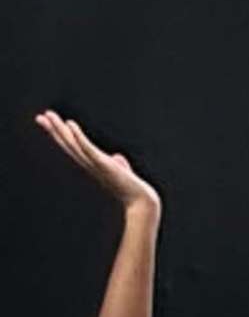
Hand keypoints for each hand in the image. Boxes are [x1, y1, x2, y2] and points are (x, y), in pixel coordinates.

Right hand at [35, 111, 157, 220]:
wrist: (141, 201)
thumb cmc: (132, 188)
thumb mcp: (123, 172)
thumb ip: (119, 164)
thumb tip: (118, 157)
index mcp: (92, 164)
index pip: (72, 147)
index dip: (60, 136)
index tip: (48, 123)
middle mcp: (89, 164)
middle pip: (67, 144)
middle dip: (53, 130)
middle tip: (40, 117)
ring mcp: (95, 164)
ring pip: (73, 144)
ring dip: (60, 129)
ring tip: (50, 115)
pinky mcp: (104, 164)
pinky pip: (88, 148)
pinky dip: (79, 137)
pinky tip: (71, 124)